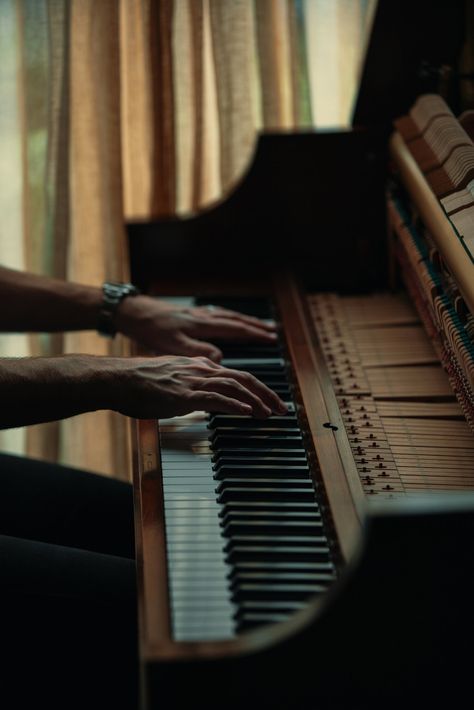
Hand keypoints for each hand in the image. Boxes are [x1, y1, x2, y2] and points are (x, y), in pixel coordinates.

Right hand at [108, 355, 287, 419]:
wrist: (116, 379)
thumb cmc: (138, 383)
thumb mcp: (171, 380)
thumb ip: (190, 385)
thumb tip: (202, 397)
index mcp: (199, 366)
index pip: (237, 375)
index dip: (258, 388)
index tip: (271, 401)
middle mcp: (200, 369)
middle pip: (243, 378)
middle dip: (266, 394)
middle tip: (282, 410)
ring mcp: (192, 380)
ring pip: (233, 386)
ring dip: (255, 400)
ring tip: (269, 414)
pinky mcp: (182, 394)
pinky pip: (214, 398)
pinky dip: (234, 404)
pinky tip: (246, 412)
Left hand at [116, 296, 276, 360]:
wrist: (133, 312)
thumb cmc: (150, 330)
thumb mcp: (173, 345)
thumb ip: (198, 351)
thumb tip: (221, 358)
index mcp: (203, 324)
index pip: (236, 328)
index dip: (255, 334)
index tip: (271, 338)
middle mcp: (203, 317)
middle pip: (236, 320)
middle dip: (256, 326)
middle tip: (274, 331)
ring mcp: (197, 314)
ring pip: (227, 316)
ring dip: (245, 321)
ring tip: (259, 325)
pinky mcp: (189, 315)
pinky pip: (217, 315)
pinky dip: (229, 318)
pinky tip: (229, 321)